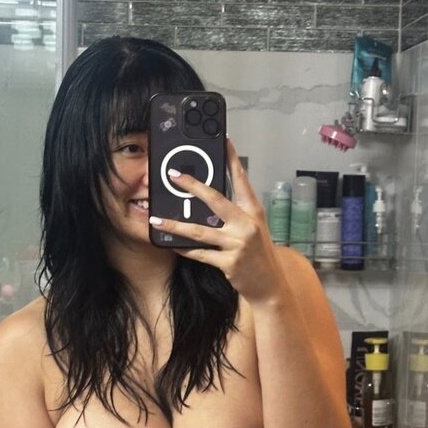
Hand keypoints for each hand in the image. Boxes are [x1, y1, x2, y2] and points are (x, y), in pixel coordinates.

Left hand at [149, 137, 286, 304]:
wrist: (270, 286)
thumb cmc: (259, 255)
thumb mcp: (253, 228)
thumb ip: (235, 214)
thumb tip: (208, 200)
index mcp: (253, 212)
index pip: (242, 180)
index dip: (232, 159)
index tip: (224, 141)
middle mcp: (247, 225)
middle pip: (215, 200)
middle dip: (193, 186)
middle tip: (174, 175)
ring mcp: (237, 244)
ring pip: (199, 231)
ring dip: (175, 224)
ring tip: (157, 218)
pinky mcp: (228, 262)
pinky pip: (199, 253)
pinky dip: (183, 249)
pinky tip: (171, 243)